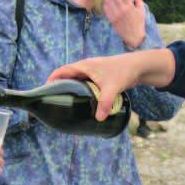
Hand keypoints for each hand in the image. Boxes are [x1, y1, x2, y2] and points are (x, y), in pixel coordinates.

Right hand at [48, 49, 175, 119]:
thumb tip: (98, 119)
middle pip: (67, 77)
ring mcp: (94, 72)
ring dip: (72, 90)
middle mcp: (87, 67)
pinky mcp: (101, 77)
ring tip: (67, 104)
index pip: (61, 71)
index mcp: (84, 66)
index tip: (45, 92)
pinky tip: (83, 102)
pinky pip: (87, 84)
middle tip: (55, 102)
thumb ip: (104, 103)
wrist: (139, 66)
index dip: (51, 80)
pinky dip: (82, 91)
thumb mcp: (112, 89)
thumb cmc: (124, 72)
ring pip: (78, 81)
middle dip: (60, 88)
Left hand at [104, 0, 145, 48]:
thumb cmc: (139, 23)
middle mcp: (122, 10)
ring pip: (108, 2)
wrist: (134, 36)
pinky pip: (106, 9)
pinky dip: (106, 5)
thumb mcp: (142, 11)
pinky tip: (109, 3)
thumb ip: (138, 1)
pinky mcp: (111, 20)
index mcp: (130, 7)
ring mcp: (116, 15)